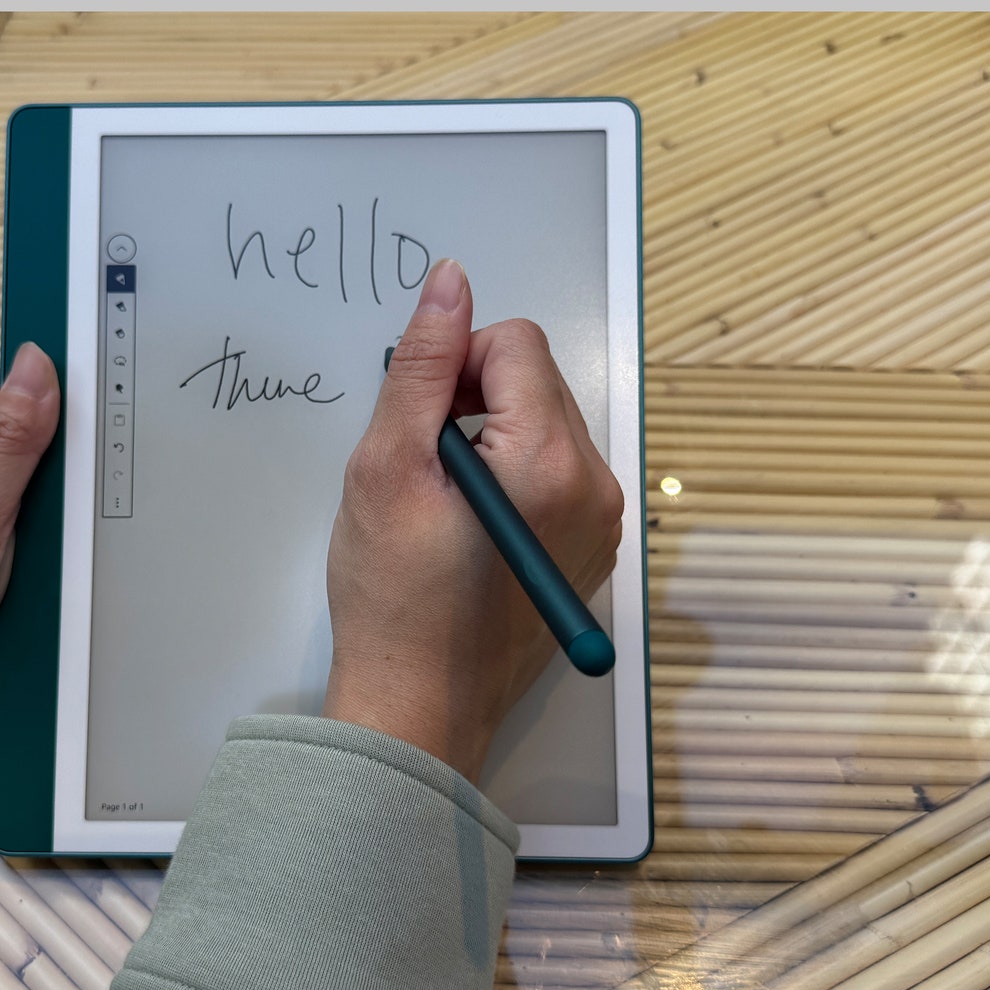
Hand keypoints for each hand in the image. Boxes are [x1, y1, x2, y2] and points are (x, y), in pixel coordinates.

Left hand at [0, 343, 60, 727]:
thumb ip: (7, 445)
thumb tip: (38, 366)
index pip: (41, 404)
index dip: (77, 431)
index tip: (98, 464)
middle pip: (53, 455)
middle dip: (73, 490)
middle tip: (65, 533)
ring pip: (54, 499)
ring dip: (66, 529)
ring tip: (55, 561)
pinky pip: (42, 533)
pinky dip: (54, 555)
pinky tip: (52, 575)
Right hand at [321, 260, 623, 784]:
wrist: (419, 706)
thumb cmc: (393, 598)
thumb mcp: (388, 466)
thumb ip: (424, 365)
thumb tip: (451, 282)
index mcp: (550, 461)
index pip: (516, 342)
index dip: (455, 363)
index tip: (420, 421)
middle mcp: (595, 487)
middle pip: (537, 380)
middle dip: (476, 402)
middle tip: (426, 466)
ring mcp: (601, 522)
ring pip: (545, 423)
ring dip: (492, 438)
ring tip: (446, 501)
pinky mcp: (591, 548)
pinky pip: (556, 472)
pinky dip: (512, 476)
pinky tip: (471, 526)